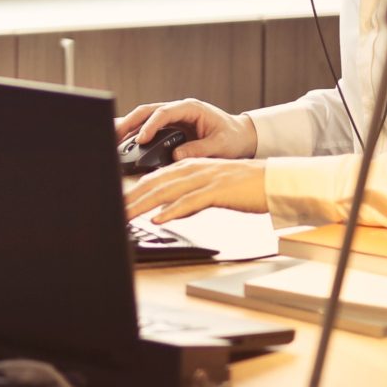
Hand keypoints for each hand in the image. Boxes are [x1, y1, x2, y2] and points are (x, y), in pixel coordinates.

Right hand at [113, 97, 255, 161]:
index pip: (164, 112)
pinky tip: (123, 143)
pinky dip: (135, 134)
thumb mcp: (220, 145)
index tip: (141, 140)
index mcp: (190, 108)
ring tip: (112, 139)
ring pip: (144, 118)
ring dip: (128, 127)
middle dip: (129, 122)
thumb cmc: (233, 138)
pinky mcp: (170, 127)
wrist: (240, 136)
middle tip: (114, 135)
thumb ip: (199, 149)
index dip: (150, 125)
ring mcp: (173, 118)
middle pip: (147, 111)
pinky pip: (148, 128)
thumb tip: (175, 156)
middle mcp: (178, 110)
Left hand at [126, 158, 267, 222]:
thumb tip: (167, 212)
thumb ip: (188, 198)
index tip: (116, 204)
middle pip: (154, 184)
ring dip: (143, 205)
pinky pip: (191, 201)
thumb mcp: (210, 190)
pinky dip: (172, 210)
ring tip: (125, 217)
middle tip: (112, 211)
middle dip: (130, 199)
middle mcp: (193, 169)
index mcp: (190, 167)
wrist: (274, 181)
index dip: (132, 192)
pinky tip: (159, 219)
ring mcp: (205, 178)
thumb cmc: (245, 187)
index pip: (153, 179)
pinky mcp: (218, 190)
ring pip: (166, 191)